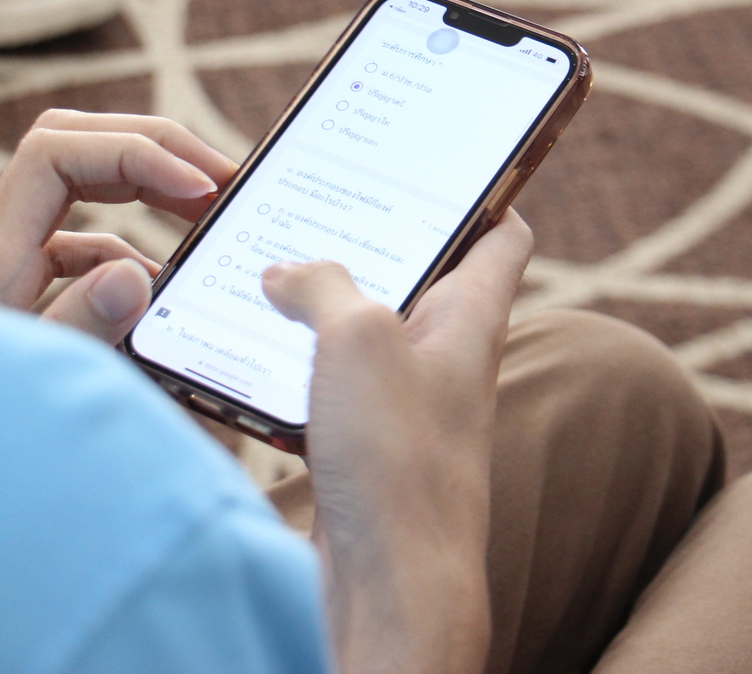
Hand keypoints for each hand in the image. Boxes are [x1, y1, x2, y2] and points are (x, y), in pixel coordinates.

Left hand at [0, 110, 236, 343]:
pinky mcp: (11, 289)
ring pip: (76, 185)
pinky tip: (159, 285)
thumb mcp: (17, 384)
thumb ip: (79, 327)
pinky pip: (73, 241)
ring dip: (142, 188)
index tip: (197, 192)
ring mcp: (1, 262)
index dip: (134, 155)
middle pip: (71, 143)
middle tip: (219, 179)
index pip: (58, 153)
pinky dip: (125, 247)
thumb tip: (138, 271)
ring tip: (205, 216)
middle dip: (150, 147)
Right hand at [262, 211, 533, 673]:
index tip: (446, 161)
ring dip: (321, 308)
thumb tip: (285, 272)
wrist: (392, 591)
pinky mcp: (365, 456)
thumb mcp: (359, 338)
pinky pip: (330, 393)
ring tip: (266, 271)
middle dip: (371, 242)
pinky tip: (249, 361)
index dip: (485, 190)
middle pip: (421, 281)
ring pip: (366, 337)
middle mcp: (446, 363)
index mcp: (470, 320)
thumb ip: (321, 284)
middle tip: (317, 204)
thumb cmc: (399, 462)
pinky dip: (295, 370)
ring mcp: (407, 412)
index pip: (501, 236)